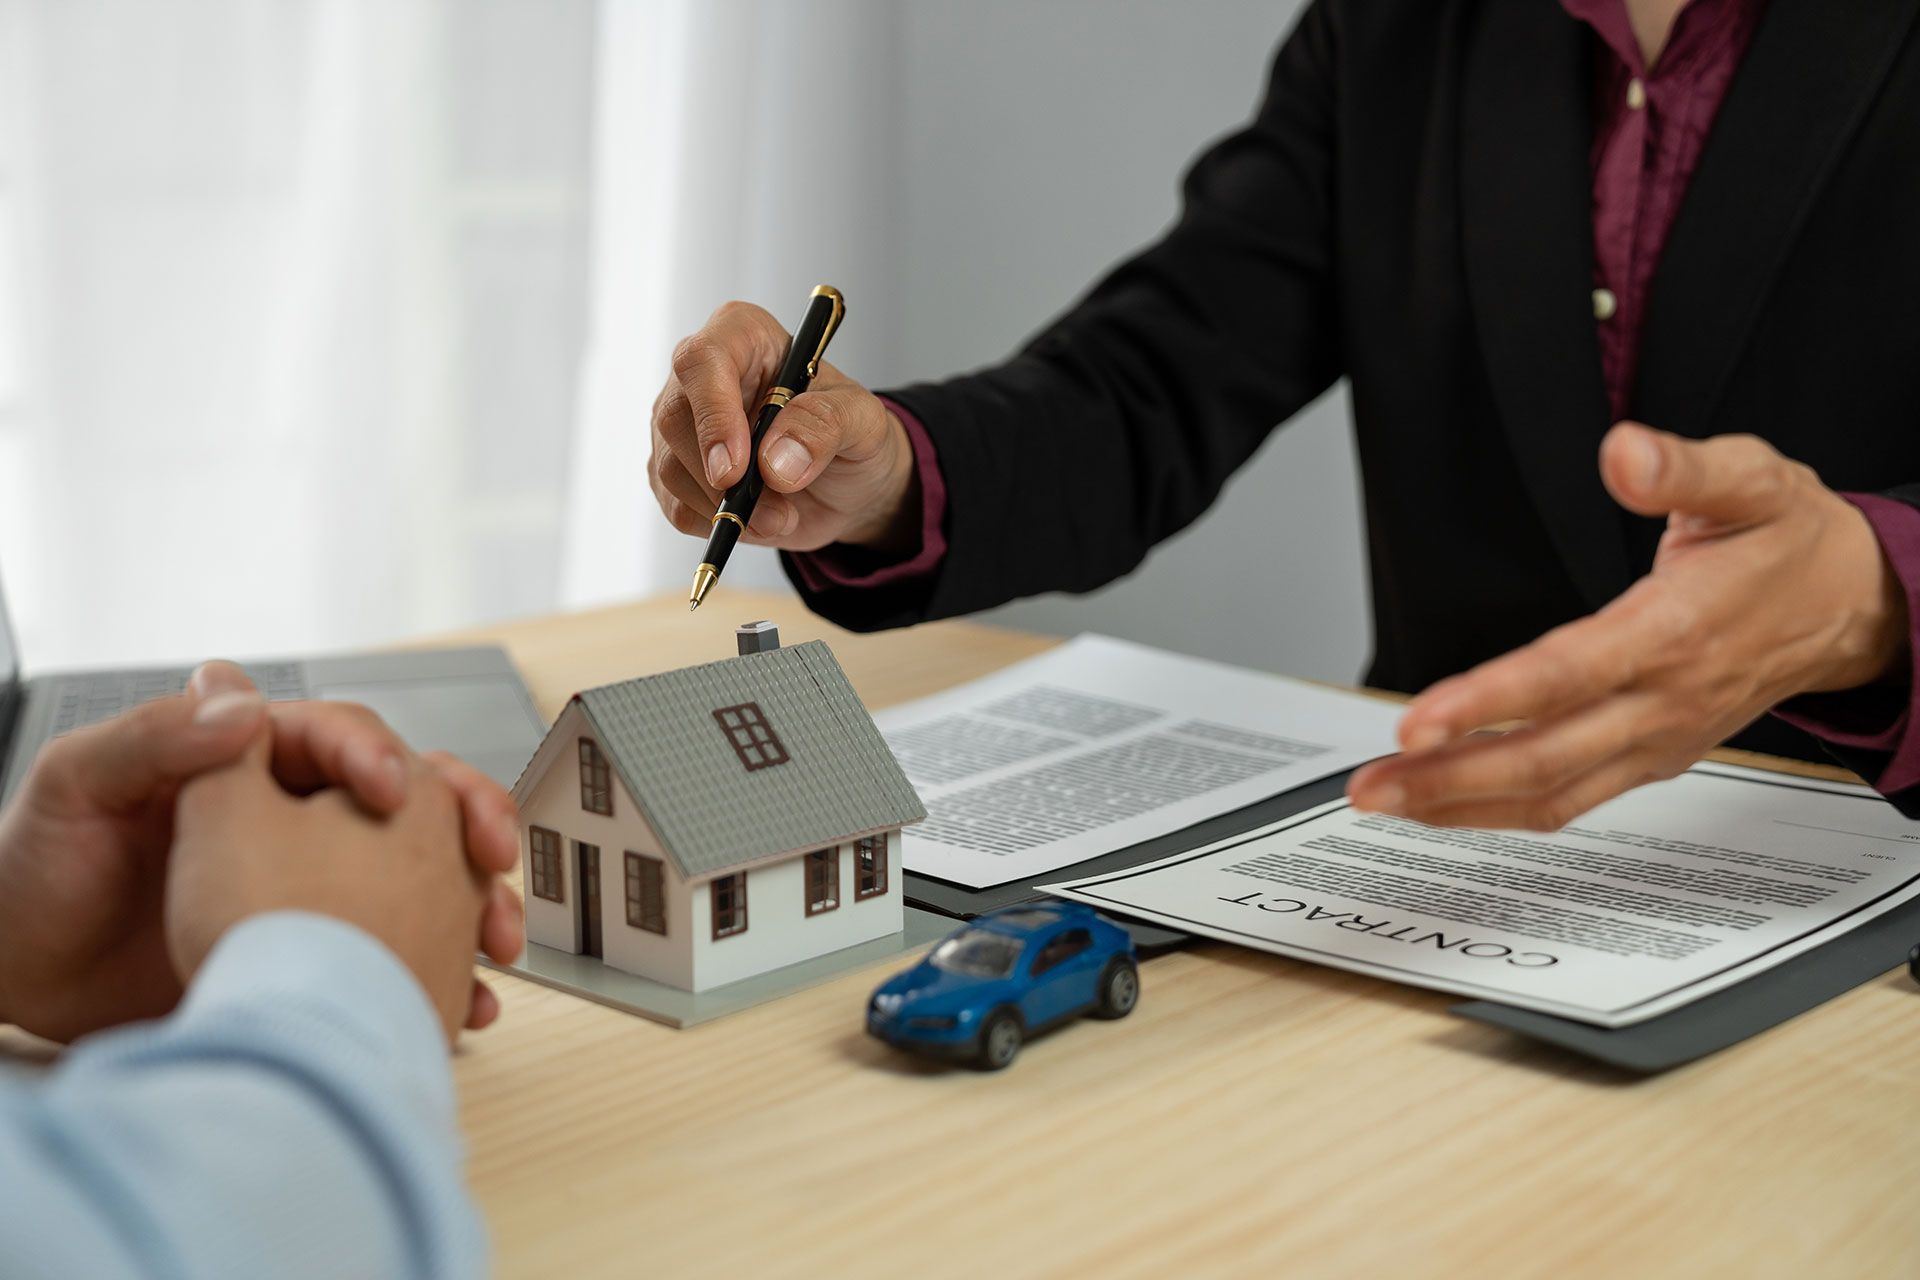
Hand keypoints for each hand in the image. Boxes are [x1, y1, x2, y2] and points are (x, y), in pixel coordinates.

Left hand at [0, 662, 521, 1040]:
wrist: (19, 978)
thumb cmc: (34, 873)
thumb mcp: (75, 787)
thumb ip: (152, 738)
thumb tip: (237, 701)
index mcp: (248, 766)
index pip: (339, 740)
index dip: (378, 758)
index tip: (394, 791)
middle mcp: (296, 822)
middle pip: (413, 802)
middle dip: (467, 819)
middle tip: (489, 851)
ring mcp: (313, 892)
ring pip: (427, 878)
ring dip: (476, 902)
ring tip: (495, 936)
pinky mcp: (314, 957)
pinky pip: (401, 957)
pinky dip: (442, 977)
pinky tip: (466, 998)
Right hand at [650, 300, 920, 552]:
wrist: (845, 482)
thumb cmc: (850, 433)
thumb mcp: (862, 421)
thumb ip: (825, 426)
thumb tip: (774, 461)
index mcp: (744, 336)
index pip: (704, 360)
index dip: (714, 413)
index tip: (737, 468)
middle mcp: (701, 376)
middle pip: (674, 419)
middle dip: (720, 477)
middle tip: (775, 511)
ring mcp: (681, 425)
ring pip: (671, 469)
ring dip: (728, 509)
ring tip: (783, 515)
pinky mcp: (676, 473)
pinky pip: (678, 507)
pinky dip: (720, 526)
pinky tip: (758, 520)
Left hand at [1347, 423, 1908, 829]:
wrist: (1854, 605)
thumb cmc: (1792, 541)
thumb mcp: (1754, 479)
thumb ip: (1683, 466)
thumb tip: (1624, 452)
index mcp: (1676, 631)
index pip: (1568, 676)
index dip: (1489, 703)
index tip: (1418, 721)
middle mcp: (1663, 701)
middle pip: (1545, 756)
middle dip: (1448, 777)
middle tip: (1369, 784)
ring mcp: (1658, 739)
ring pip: (1550, 793)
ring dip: (1459, 805)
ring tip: (1382, 799)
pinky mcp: (1652, 757)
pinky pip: (1569, 799)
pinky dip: (1498, 810)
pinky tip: (1443, 804)